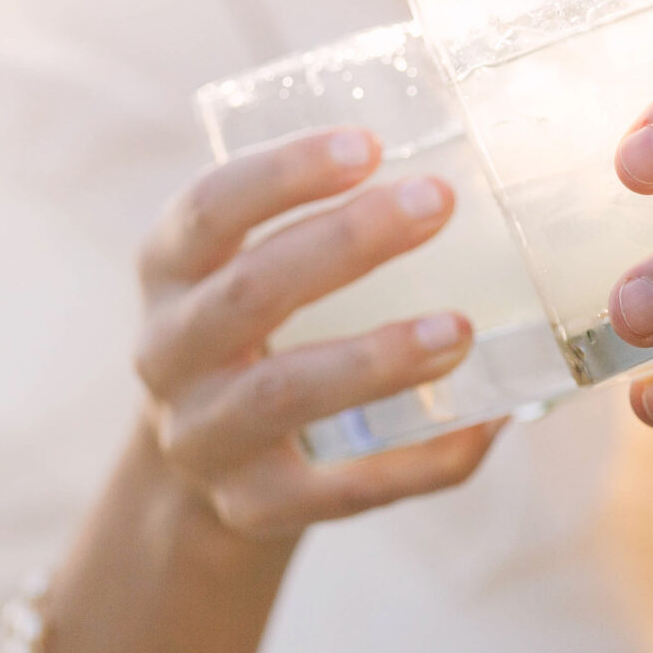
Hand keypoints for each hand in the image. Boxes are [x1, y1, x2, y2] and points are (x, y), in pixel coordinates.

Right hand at [134, 129, 498, 538]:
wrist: (199, 467)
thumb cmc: (256, 332)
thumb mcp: (245, 264)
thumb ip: (316, 222)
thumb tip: (471, 174)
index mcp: (169, 271)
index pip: (210, 209)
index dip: (284, 174)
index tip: (368, 145)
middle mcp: (169, 352)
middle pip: (248, 292)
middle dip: (346, 243)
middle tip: (438, 203)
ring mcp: (205, 437)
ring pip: (284, 393)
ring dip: (377, 358)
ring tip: (460, 330)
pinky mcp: (252, 507)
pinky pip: (341, 489)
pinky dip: (418, 459)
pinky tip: (483, 422)